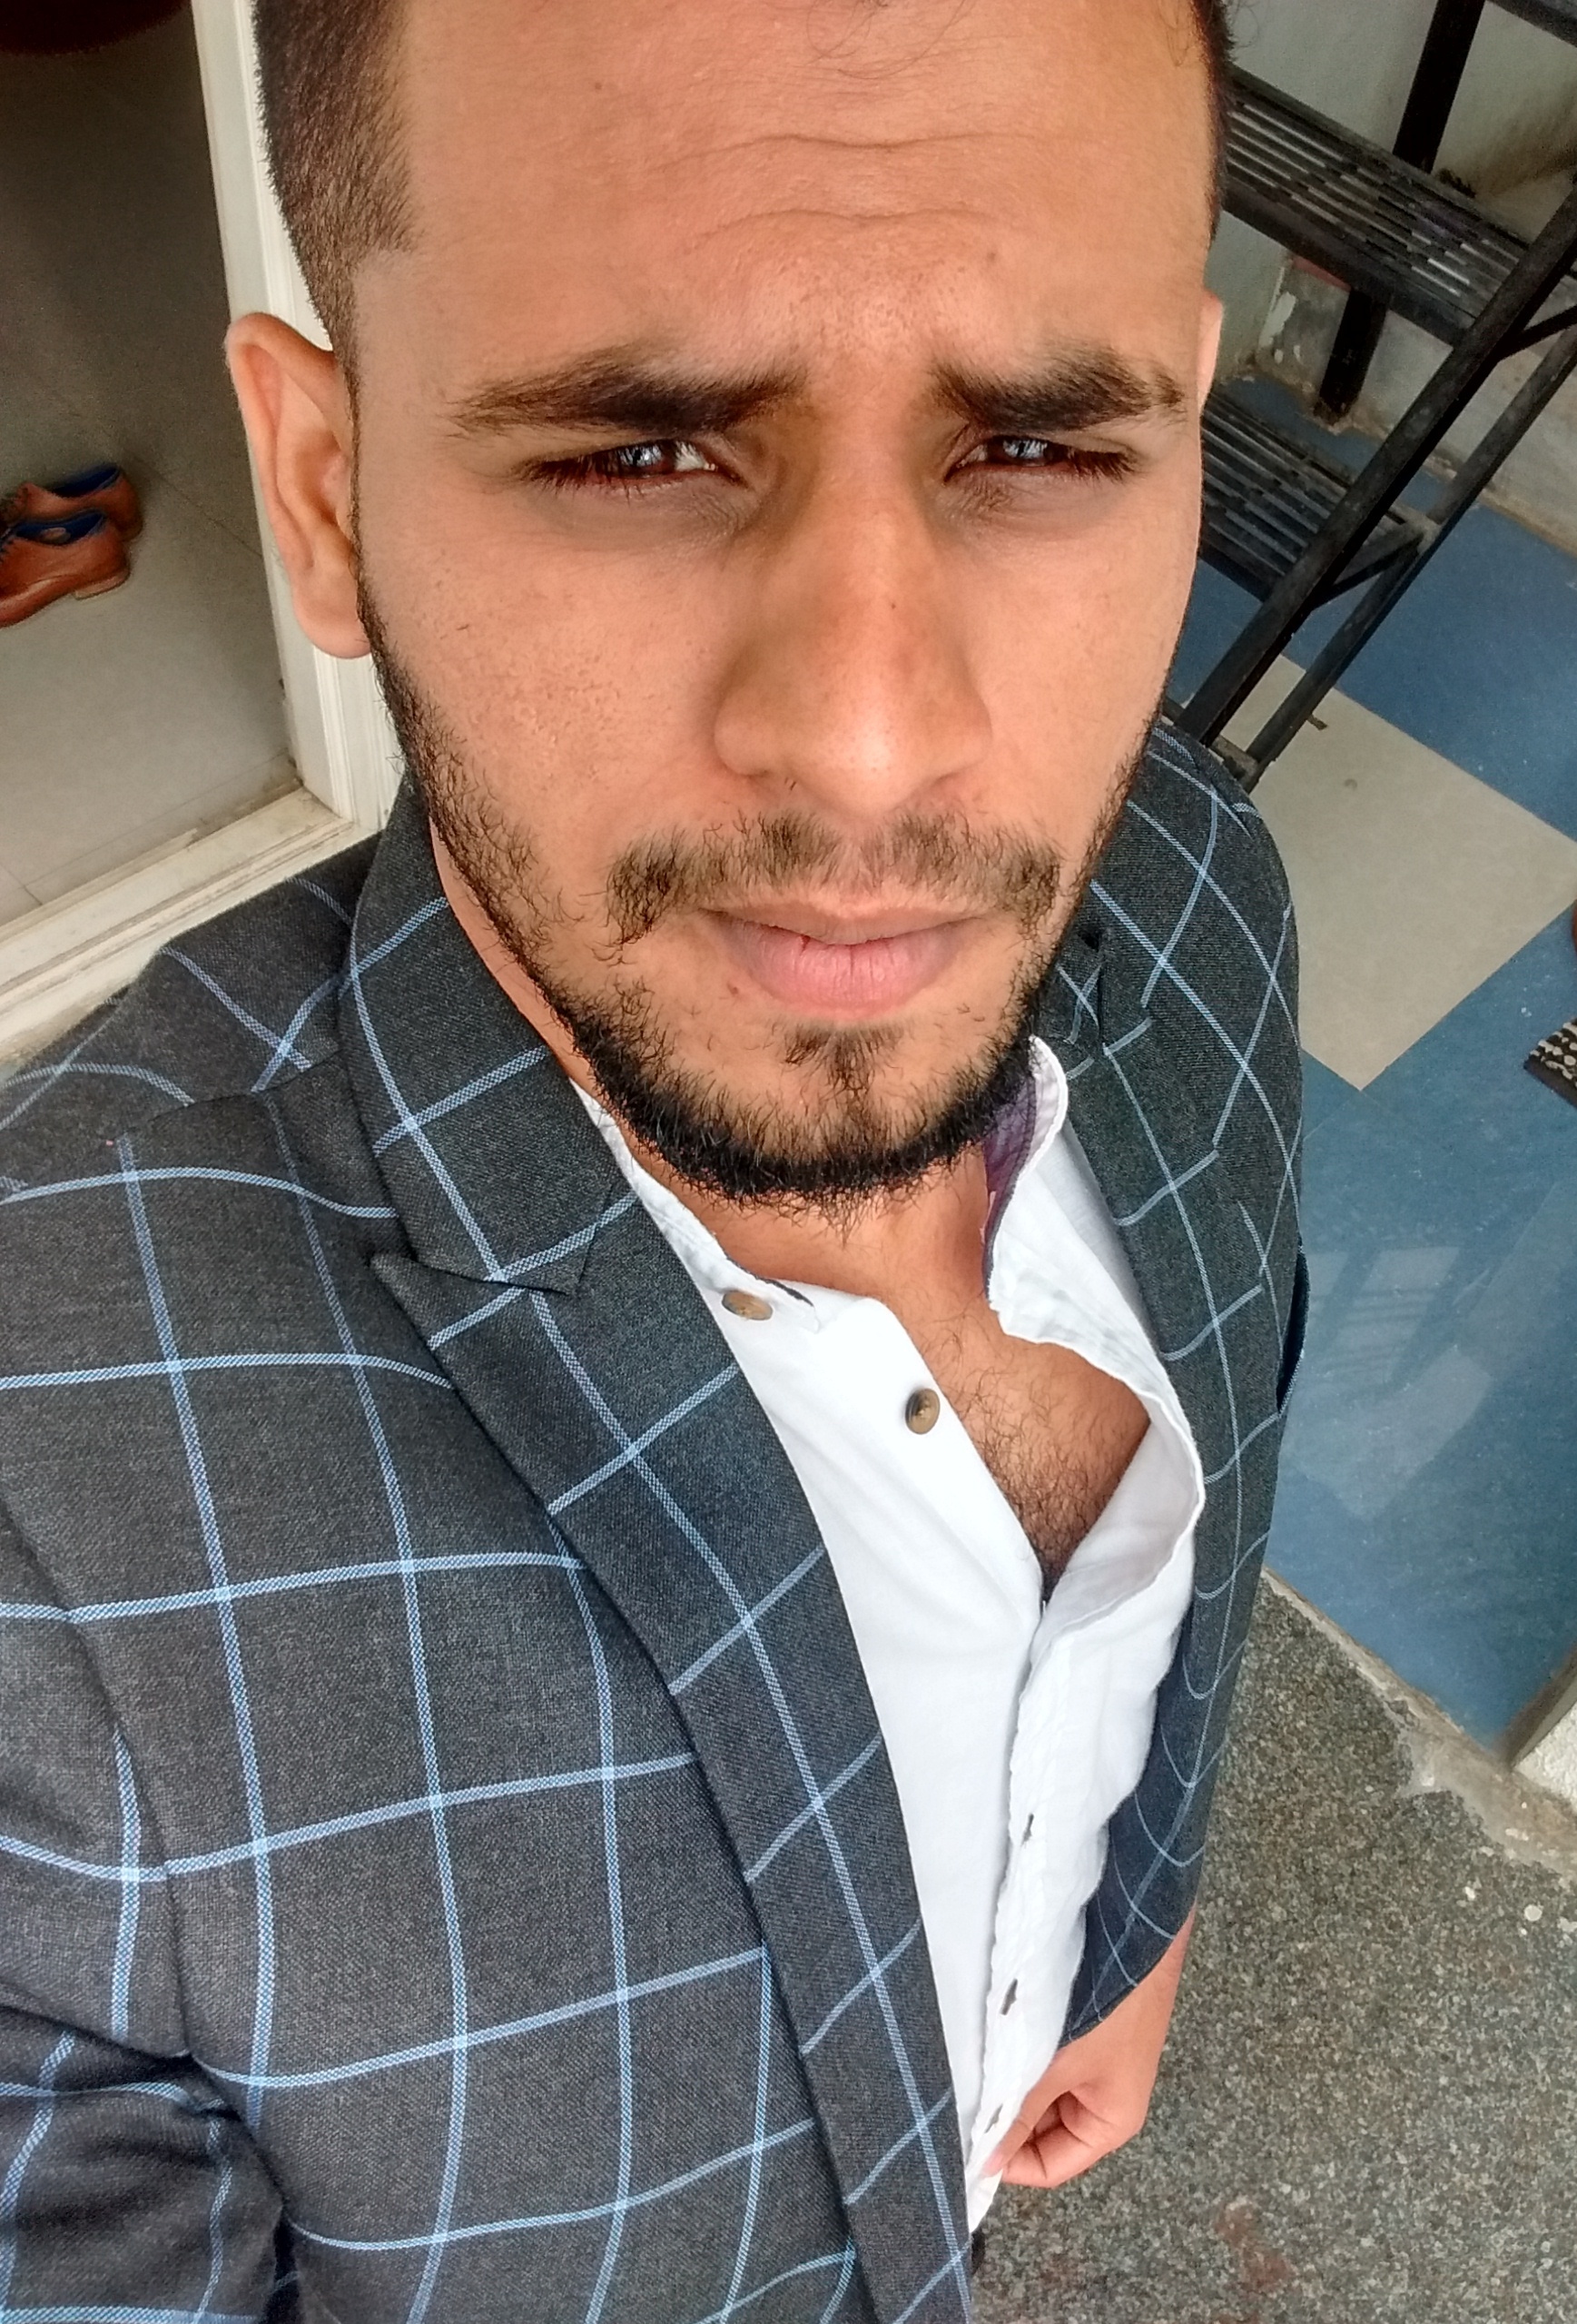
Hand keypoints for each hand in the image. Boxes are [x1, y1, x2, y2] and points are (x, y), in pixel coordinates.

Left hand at [986, 1912, 1193, 2189]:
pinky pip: (1043, 2062)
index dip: (1007, 2163)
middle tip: (959, 2105)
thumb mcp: (1060, 2066)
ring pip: (1039, 2094)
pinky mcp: (1082, 2035)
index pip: (1049, 2167)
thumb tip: (982, 2163)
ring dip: (1009, 2087)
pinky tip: (991, 2045)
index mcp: (1110, 2124)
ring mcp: (1092, 2066)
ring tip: (972, 2073)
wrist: (1137, 1932)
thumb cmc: (1113, 2006)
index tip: (963, 2148)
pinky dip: (1018, 2059)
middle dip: (1004, 2121)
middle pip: (1042, 2133)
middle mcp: (1102, 2102)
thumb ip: (1019, 2114)